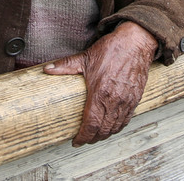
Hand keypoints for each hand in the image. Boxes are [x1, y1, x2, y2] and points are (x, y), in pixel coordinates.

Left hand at [44, 21, 157, 144]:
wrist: (136, 42)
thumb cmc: (112, 49)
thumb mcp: (86, 57)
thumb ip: (66, 65)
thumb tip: (47, 69)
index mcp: (100, 92)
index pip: (91, 124)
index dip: (83, 137)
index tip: (76, 141)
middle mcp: (115, 100)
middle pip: (103, 130)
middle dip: (92, 138)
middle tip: (84, 140)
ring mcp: (127, 100)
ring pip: (115, 127)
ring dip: (105, 135)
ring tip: (96, 136)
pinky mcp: (136, 98)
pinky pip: (127, 119)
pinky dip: (118, 127)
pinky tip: (112, 127)